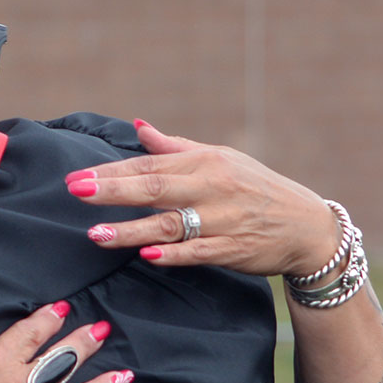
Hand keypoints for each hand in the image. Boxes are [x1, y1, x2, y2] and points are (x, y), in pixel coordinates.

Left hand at [64, 119, 341, 278]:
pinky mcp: (231, 248)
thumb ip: (175, 148)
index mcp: (205, 162)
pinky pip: (197, 251)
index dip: (111, 171)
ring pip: (169, 223)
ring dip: (130, 229)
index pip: (149, 164)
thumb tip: (139, 127)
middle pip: (154, 187)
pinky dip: (173, 253)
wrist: (306, 226)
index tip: (76, 178)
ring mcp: (221, 219)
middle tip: (76, 191)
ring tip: (95, 233)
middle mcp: (211, 187)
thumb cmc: (255, 188)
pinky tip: (146, 254)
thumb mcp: (221, 159)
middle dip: (112, 190)